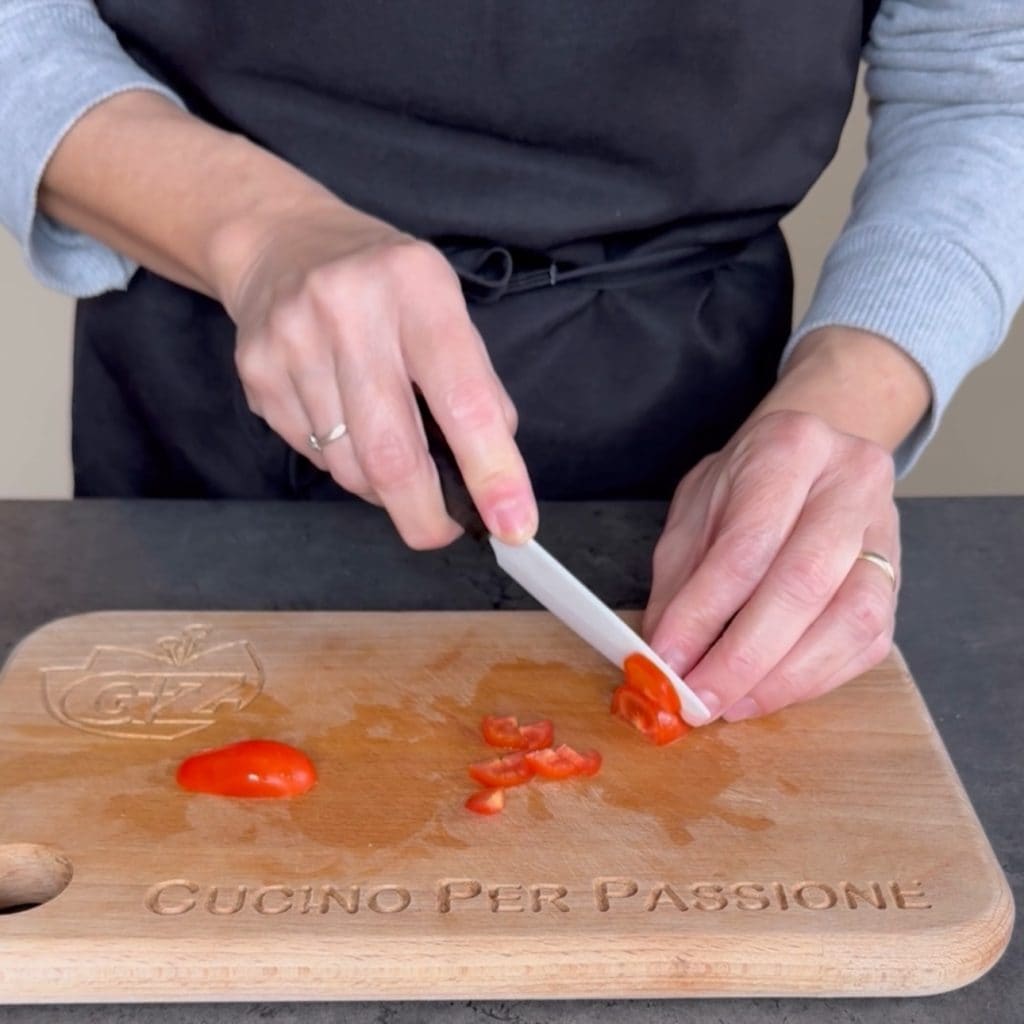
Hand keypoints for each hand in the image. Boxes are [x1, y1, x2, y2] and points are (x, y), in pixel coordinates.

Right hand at [36, 90, 536, 547]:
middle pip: (392, 453)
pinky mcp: (257, 374)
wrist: (281, 242)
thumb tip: (494, 476)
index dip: (492, 473)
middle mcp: (350, 309)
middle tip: (445, 530)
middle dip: (426, 513)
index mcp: (417, 287)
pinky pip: (314, 456)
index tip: (514, 525)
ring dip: (383, 487)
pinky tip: (347, 424)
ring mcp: (293, 342)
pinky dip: (344, 463)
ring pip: (349, 466)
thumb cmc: (383, 286)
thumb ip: (475, 385)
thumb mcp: (445, 307)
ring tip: (392, 455)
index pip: (464, 399)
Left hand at [642, 410, 898, 721]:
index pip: (746, 546)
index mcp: (791, 449)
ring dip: (783, 678)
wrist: (813, 456)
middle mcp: (852, 483)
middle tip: (699, 699)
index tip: (668, 662)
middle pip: (804, 583)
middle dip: (744, 657)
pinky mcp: (898, 580)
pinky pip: (866, 645)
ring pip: (849, 621)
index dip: (703, 614)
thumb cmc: (746, 483)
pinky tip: (768, 693)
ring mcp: (886, 532)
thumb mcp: (696, 509)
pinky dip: (813, 680)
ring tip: (732, 704)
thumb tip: (666, 656)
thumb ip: (680, 580)